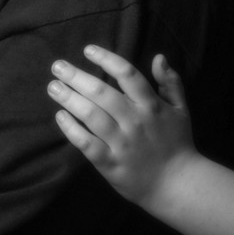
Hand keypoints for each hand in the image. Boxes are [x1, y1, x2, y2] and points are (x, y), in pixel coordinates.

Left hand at [49, 45, 194, 207]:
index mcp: (151, 106)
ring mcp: (121, 143)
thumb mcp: (181, 109)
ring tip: (53, 87)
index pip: (127, 74)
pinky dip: (71, 130)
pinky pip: (86, 144)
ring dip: (69, 99)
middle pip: (101, 93)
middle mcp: (134, 121)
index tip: (88, 50)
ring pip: (91, 116)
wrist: (177, 184)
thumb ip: (170, 82)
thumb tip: (158, 57)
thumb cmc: (177, 143)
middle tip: (57, 66)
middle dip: (76, 76)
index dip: (106, 59)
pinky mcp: (110, 163)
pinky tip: (60, 117)